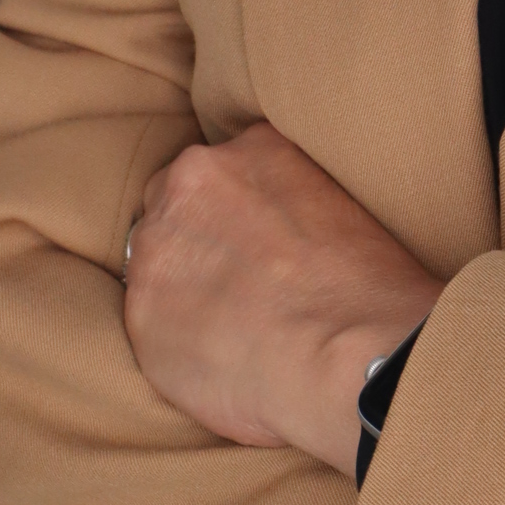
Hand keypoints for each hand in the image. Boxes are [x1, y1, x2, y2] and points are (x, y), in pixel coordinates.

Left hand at [122, 122, 440, 477]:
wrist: (347, 352)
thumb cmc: (366, 290)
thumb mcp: (341, 202)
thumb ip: (290, 196)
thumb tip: (275, 228)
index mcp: (252, 147)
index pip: (222, 169)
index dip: (233, 210)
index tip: (251, 242)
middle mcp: (193, 181)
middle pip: (173, 202)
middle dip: (195, 238)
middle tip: (235, 283)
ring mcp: (159, 245)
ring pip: (155, 261)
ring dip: (179, 286)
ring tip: (227, 325)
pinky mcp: (139, 311)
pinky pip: (149, 321)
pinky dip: (174, 338)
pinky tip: (218, 356)